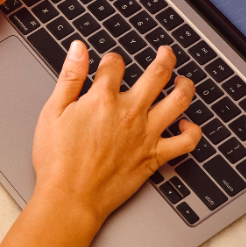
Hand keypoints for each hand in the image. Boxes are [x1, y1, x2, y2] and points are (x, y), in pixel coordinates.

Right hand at [31, 41, 200, 224]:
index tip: (110, 62)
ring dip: (185, 86)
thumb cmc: (58, 159)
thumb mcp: (53, 111)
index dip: (112, 59)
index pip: (115, 65)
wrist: (71, 197)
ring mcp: (146, 134)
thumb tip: (78, 49)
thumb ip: (69, 77)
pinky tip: (186, 124)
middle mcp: (129, 112)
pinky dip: (192, 131)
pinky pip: (186, 142)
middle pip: (157, 75)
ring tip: (184, 80)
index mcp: (102, 99)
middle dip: (164, 58)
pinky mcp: (154, 157)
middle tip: (166, 52)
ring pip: (178, 102)